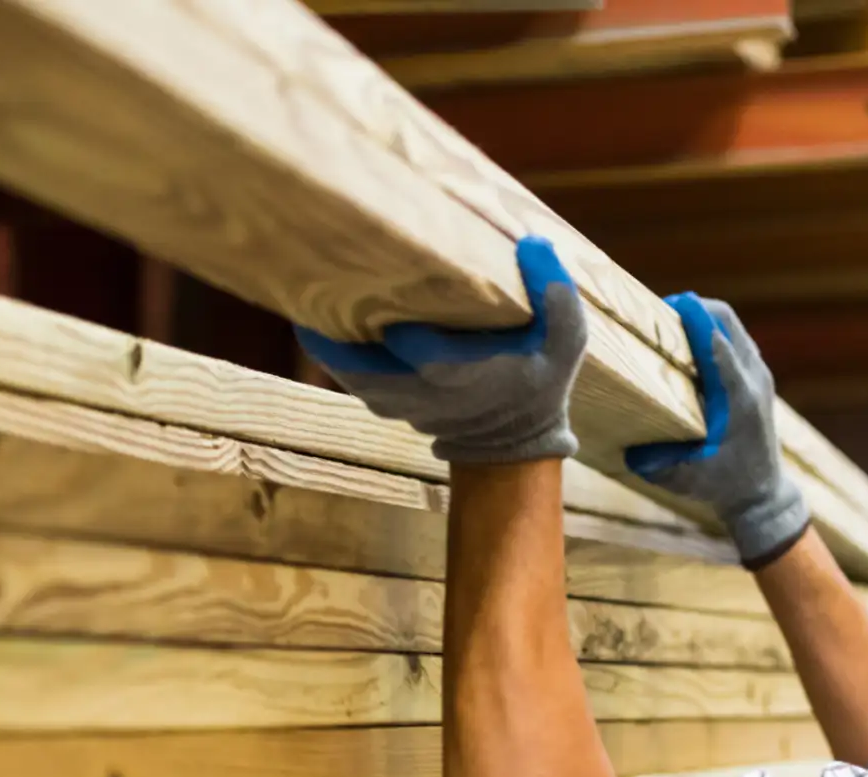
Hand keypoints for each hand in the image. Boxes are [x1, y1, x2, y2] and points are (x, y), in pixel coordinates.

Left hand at [294, 236, 586, 464]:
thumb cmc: (538, 379)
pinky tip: (312, 309)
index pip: (427, 355)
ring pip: (350, 373)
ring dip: (327, 338)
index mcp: (468, 377)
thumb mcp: (565, 342)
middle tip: (316, 272)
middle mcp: (425, 395)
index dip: (403, 330)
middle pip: (368, 367)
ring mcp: (399, 403)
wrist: (511, 442)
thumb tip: (531, 244)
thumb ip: (555, 296)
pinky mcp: (384, 401)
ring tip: (303, 286)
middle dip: (341, 329)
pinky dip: (330, 348)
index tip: (379, 285)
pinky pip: (348, 375)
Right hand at [625, 293, 808, 568]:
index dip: (693, 318)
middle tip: (658, 312)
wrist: (762, 493)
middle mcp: (754, 379)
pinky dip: (710, 329)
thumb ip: (656, 465)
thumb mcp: (687, 478)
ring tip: (667, 321)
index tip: (666, 305)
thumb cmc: (723, 485)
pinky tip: (685, 340)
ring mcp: (759, 374)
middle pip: (726, 321)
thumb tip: (623, 446)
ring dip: (702, 316)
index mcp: (739, 398)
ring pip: (731, 324)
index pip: (718, 344)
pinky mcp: (756, 376)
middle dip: (694, 308)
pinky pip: (734, 337)